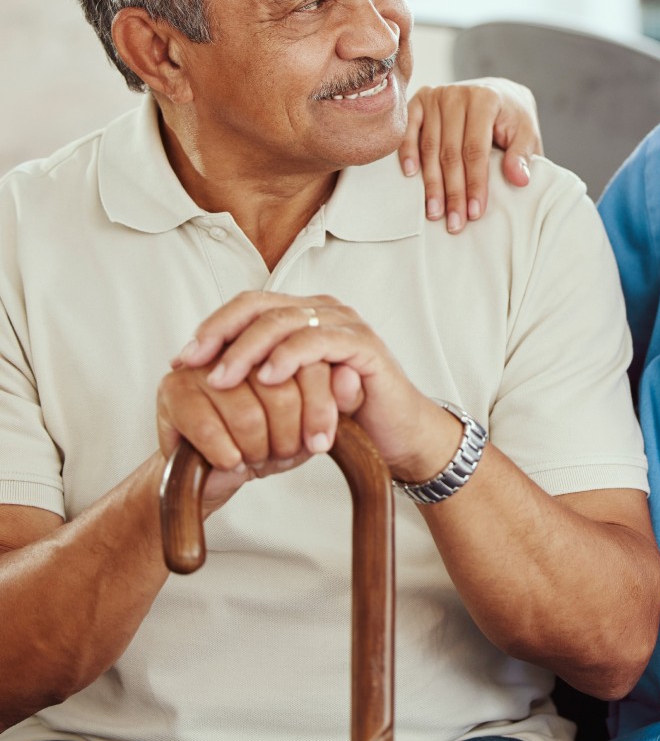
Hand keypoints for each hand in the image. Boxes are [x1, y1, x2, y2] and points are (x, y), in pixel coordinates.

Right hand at [156, 359, 339, 513]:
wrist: (219, 470)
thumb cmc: (272, 438)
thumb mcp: (314, 420)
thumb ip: (339, 397)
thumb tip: (350, 376)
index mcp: (277, 337)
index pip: (307, 358)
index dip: (318, 404)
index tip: (321, 441)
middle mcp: (239, 341)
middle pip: (279, 386)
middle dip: (288, 432)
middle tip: (287, 453)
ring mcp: (204, 362)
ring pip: (247, 411)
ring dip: (258, 447)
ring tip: (259, 457)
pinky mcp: (172, 389)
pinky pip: (209, 427)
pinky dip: (228, 454)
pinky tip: (234, 462)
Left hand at [171, 292, 461, 482]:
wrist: (395, 435)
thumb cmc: (343, 416)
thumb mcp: (291, 394)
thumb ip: (259, 375)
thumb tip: (200, 375)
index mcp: (303, 316)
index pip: (250, 305)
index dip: (213, 327)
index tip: (183, 360)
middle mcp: (323, 311)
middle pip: (262, 307)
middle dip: (222, 336)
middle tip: (196, 367)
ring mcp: (346, 325)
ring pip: (286, 321)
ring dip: (248, 350)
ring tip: (223, 379)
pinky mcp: (364, 346)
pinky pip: (319, 342)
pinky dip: (289, 357)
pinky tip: (267, 378)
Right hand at [398, 78, 542, 233]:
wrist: (498, 93)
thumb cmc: (512, 119)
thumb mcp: (526, 133)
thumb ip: (522, 155)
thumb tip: (520, 180)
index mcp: (486, 100)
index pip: (476, 149)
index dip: (475, 183)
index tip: (474, 213)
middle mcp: (457, 95)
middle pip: (450, 152)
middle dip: (452, 192)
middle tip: (454, 223)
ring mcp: (436, 96)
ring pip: (429, 147)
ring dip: (431, 183)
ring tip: (434, 212)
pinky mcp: (420, 101)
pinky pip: (409, 130)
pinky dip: (408, 152)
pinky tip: (411, 175)